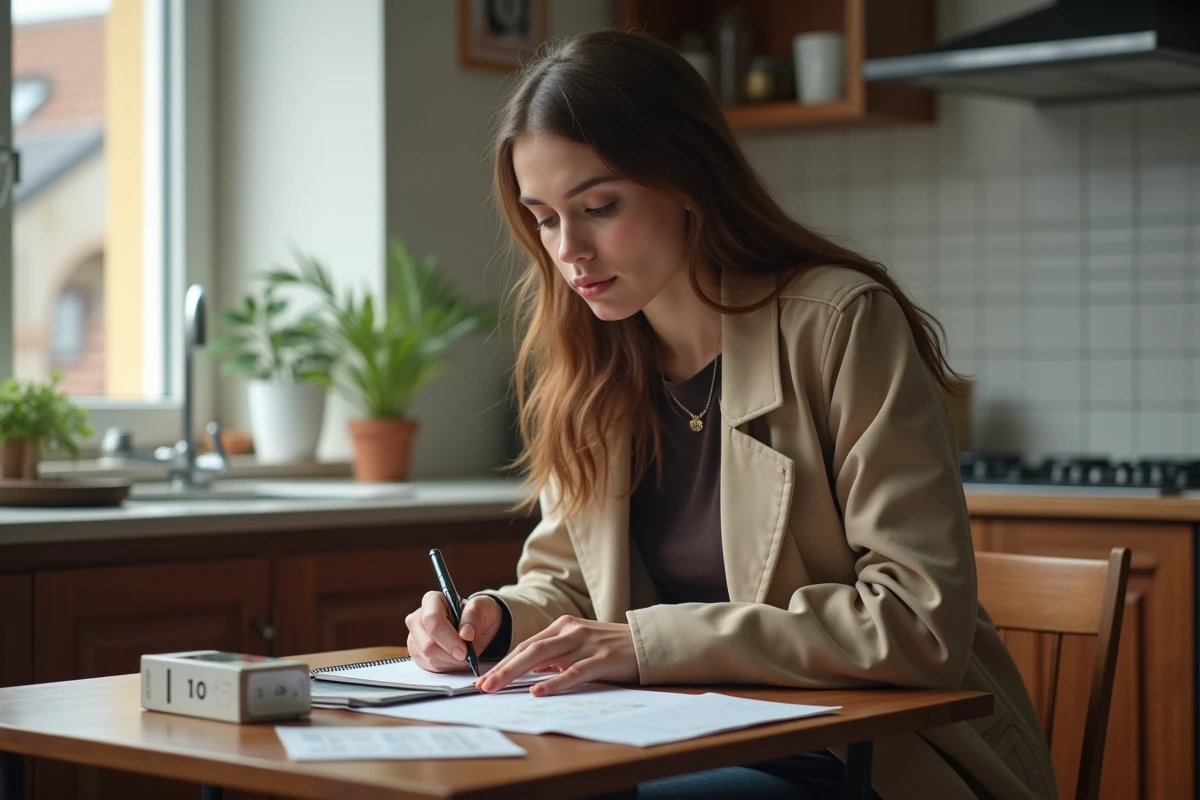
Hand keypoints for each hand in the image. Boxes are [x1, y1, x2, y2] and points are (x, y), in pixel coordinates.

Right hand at [405, 592, 501, 672]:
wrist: (475, 627)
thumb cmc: (478, 614)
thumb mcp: (483, 608)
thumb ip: (474, 617)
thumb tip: (465, 634)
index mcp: (432, 600)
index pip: (432, 620)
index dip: (448, 638)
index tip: (464, 650)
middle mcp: (417, 618)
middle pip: (427, 644)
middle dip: (450, 654)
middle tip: (467, 655)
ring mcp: (414, 637)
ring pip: (428, 658)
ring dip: (450, 661)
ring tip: (462, 653)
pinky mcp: (416, 653)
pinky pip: (429, 667)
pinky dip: (446, 666)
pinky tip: (454, 657)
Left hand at [475, 615, 638, 696]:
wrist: (648, 643)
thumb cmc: (611, 649)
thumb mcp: (578, 647)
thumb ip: (555, 656)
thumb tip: (527, 672)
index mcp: (562, 626)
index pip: (525, 646)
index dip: (503, 663)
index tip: (484, 679)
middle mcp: (570, 631)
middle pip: (528, 650)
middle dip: (501, 669)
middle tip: (482, 686)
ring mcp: (585, 644)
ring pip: (543, 658)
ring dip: (515, 674)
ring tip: (496, 688)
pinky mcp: (601, 659)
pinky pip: (573, 672)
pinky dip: (554, 682)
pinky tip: (538, 691)